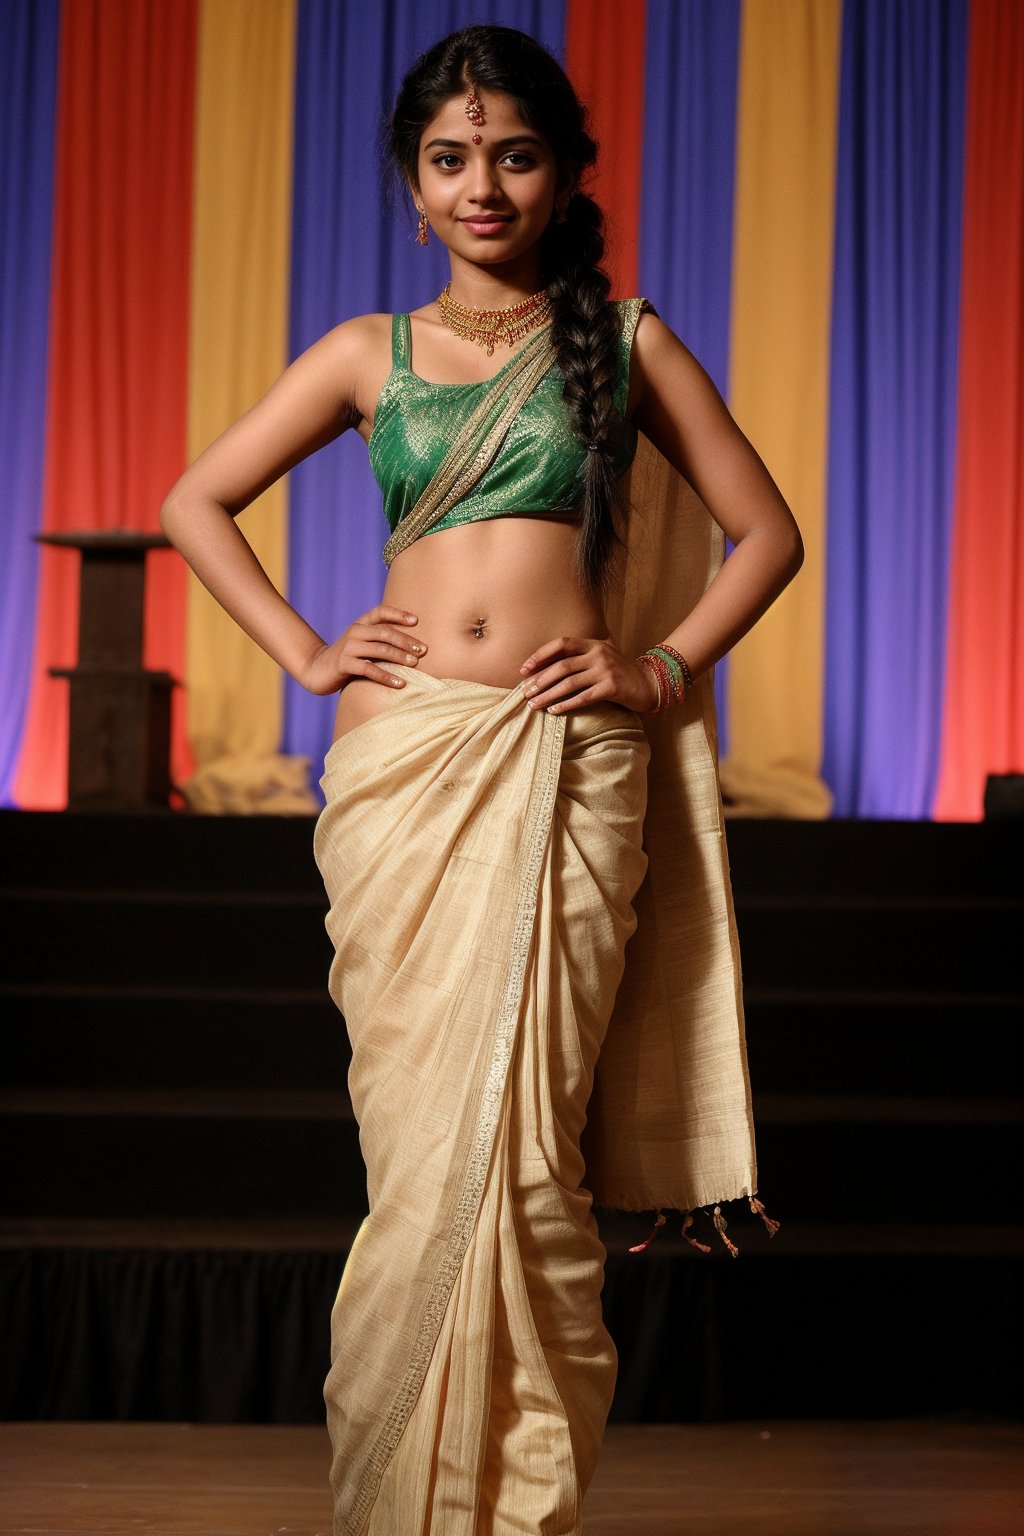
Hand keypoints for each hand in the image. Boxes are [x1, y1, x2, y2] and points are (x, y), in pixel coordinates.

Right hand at [300, 605, 425, 695]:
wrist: (317, 670)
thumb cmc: (347, 658)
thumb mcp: (361, 644)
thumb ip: (378, 640)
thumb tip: (412, 645)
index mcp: (360, 624)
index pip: (380, 612)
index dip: (398, 614)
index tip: (416, 621)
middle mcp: (354, 632)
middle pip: (385, 632)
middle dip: (406, 641)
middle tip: (423, 650)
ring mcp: (348, 647)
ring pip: (380, 649)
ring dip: (400, 657)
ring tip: (415, 664)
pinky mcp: (344, 664)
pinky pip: (370, 669)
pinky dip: (387, 677)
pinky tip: (400, 683)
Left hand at [519, 637, 659, 714]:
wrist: (649, 683)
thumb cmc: (620, 672)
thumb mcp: (601, 657)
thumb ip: (579, 658)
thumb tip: (545, 669)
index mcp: (593, 644)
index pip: (561, 644)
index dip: (540, 655)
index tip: (524, 669)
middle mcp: (598, 654)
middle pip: (562, 666)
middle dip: (540, 680)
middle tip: (525, 692)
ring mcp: (606, 670)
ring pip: (569, 683)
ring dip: (548, 694)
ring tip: (534, 704)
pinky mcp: (612, 688)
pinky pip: (583, 697)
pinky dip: (566, 704)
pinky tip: (553, 711)